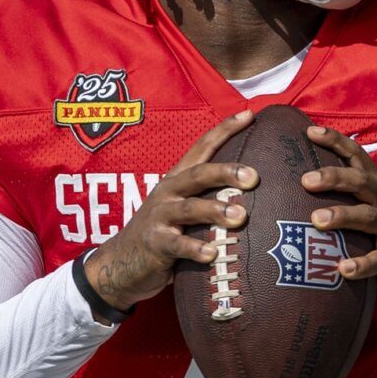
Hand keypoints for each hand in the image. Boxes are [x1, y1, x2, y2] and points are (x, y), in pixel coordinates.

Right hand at [86, 110, 257, 313]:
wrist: (122, 262)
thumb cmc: (164, 232)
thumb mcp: (184, 208)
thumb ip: (210, 197)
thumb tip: (254, 190)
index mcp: (178, 179)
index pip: (202, 148)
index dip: (224, 130)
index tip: (249, 115)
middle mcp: (168, 192)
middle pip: (198, 174)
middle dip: (225, 172)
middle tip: (253, 176)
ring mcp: (160, 217)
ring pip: (189, 208)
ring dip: (215, 210)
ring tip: (240, 216)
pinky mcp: (155, 244)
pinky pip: (177, 245)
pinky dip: (195, 249)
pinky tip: (213, 253)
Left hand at [302, 125, 376, 324]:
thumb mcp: (369, 212)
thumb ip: (343, 199)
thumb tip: (295, 186)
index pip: (358, 157)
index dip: (336, 142)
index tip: (310, 131)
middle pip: (363, 183)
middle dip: (335, 177)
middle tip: (306, 180)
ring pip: (370, 218)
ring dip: (343, 216)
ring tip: (317, 220)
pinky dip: (362, 265)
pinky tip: (343, 269)